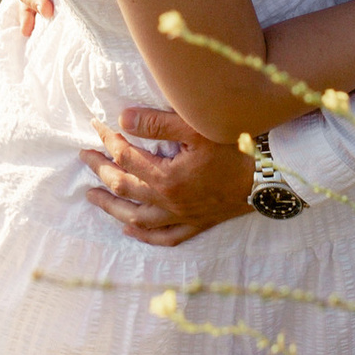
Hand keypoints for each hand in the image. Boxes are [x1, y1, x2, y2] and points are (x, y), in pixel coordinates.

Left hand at [82, 106, 255, 245]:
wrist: (270, 175)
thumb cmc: (236, 147)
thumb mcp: (196, 127)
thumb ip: (157, 123)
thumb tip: (122, 117)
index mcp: (167, 177)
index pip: (125, 157)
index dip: (107, 140)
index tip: (96, 126)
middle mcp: (170, 201)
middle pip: (124, 188)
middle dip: (100, 170)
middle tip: (84, 156)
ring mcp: (183, 216)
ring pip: (137, 218)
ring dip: (111, 207)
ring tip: (92, 196)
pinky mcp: (198, 223)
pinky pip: (166, 236)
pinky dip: (145, 235)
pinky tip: (129, 229)